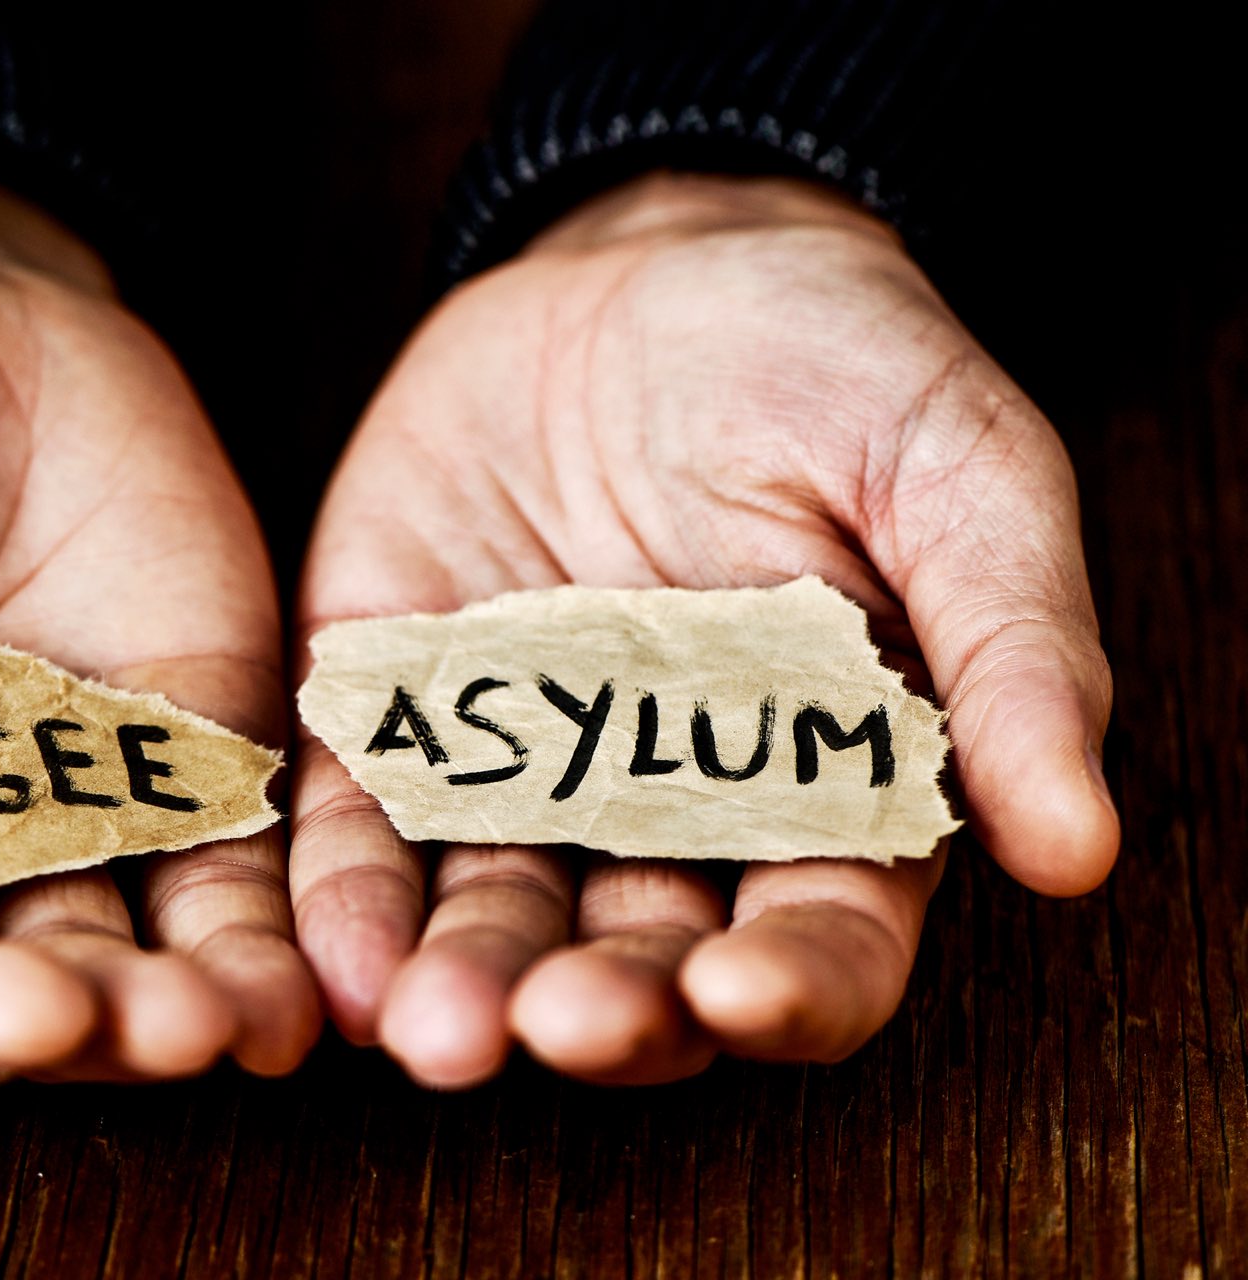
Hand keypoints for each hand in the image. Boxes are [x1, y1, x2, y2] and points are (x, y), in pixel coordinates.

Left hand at [292, 172, 1117, 1086]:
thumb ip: (1010, 650)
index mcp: (824, 787)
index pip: (820, 940)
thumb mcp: (956, 474)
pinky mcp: (400, 704)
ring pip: (491, 910)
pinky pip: (365, 812)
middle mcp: (665, 811)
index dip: (790, 987)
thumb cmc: (834, 366)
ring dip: (460, 979)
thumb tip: (1075, 847)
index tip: (737, 990)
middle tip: (553, 1024)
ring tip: (431, 1028)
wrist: (649, 266)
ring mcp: (521, 766)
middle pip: (638, 959)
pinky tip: (331, 949)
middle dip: (598, 1007)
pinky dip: (344, 884)